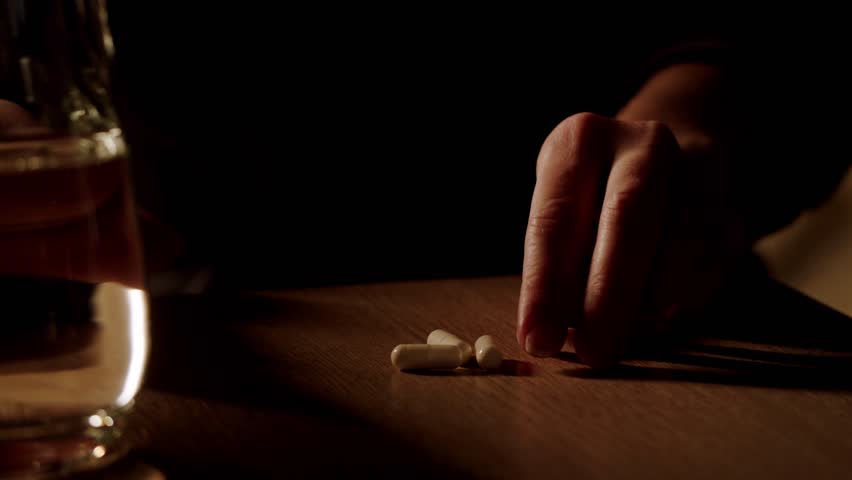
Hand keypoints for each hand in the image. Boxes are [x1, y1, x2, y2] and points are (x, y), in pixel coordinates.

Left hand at [517, 112, 747, 366]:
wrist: (661, 159)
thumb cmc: (591, 204)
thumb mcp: (563, 218)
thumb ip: (560, 268)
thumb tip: (558, 332)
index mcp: (577, 143)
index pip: (555, 219)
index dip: (545, 285)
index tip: (538, 338)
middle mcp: (639, 144)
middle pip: (628, 216)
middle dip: (609, 292)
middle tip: (594, 352)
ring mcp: (695, 161)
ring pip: (687, 228)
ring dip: (657, 293)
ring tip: (630, 338)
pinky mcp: (731, 196)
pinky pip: (719, 248)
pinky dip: (693, 291)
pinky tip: (666, 319)